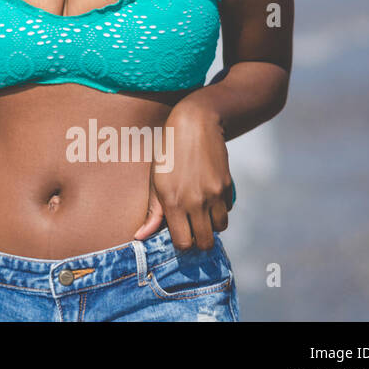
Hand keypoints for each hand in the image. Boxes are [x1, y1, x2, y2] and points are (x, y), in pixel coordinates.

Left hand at [133, 98, 233, 250]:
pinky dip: (220, 209)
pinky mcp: (227, 186)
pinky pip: (227, 210)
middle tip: (192, 228)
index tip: (179, 234)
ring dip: (211, 224)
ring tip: (201, 211)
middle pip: (205, 242)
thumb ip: (152, 212)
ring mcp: (214, 195)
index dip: (181, 243)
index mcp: (173, 202)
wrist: (195, 125)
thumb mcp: (155, 180)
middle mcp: (195, 201)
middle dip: (199, 240)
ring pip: (220, 228)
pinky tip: (209, 194)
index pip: (183, 243)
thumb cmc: (168, 153)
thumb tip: (140, 237)